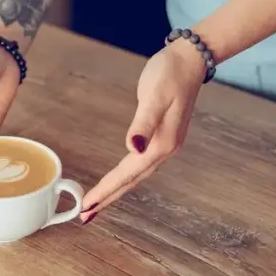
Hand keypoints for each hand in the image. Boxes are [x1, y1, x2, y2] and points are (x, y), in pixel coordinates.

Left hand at [80, 41, 206, 222]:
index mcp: (161, 144)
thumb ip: (143, 122)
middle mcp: (164, 149)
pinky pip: (139, 165)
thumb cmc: (170, 74)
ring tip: (97, 204)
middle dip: (109, 198)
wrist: (189, 60)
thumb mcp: (154, 95)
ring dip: (116, 191)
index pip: (127, 174)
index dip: (106, 190)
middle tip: (85, 216)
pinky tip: (118, 180)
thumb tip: (134, 147)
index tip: (87, 205)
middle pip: (131, 181)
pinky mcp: (161, 137)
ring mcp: (164, 145)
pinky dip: (125, 176)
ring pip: (135, 175)